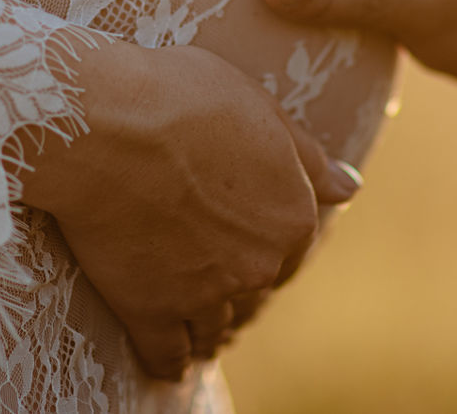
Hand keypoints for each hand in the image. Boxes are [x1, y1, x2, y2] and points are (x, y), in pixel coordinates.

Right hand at [18, 37, 361, 380]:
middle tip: (213, 275)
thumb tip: (351, 187)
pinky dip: (170, 359)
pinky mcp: (151, 312)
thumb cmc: (180, 98)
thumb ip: (307, 157)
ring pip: (216, 328)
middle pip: (255, 292)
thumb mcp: (258, 109)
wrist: (104, 124)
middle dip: (239, 286)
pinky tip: (166, 357)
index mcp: (291, 215)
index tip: (243, 239)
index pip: (292, 250)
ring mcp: (205, 293)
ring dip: (209, 326)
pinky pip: (169, 354)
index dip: (267, 244)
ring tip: (192, 320)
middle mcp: (258, 263)